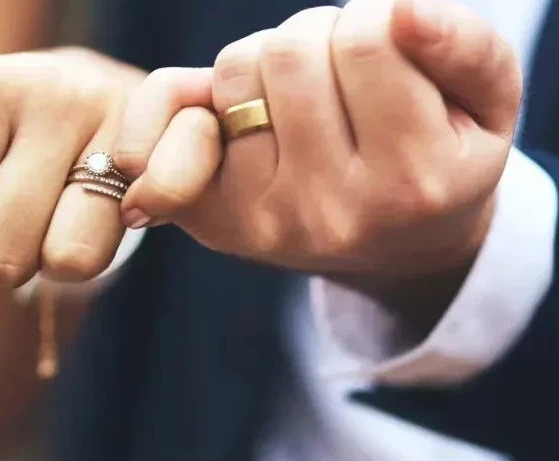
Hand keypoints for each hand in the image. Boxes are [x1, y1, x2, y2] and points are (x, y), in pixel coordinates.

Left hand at [0, 48, 145, 321]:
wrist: (82, 103)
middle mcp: (52, 90)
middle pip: (2, 258)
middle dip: (4, 258)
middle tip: (21, 212)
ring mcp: (120, 114)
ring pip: (70, 261)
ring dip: (59, 259)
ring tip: (63, 210)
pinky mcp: (178, 137)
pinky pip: (134, 240)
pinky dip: (115, 239)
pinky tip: (120, 206)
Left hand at [114, 0, 521, 280]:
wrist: (394, 244)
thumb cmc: (439, 161)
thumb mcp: (487, 107)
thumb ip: (466, 49)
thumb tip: (405, 11)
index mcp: (410, 183)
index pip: (367, 40)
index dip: (376, 20)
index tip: (389, 49)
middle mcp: (330, 212)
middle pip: (289, 52)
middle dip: (318, 37)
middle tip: (342, 71)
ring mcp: (264, 219)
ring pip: (236, 71)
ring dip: (268, 61)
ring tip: (303, 98)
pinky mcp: (215, 218)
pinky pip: (168, 121)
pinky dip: (186, 96)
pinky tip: (226, 115)